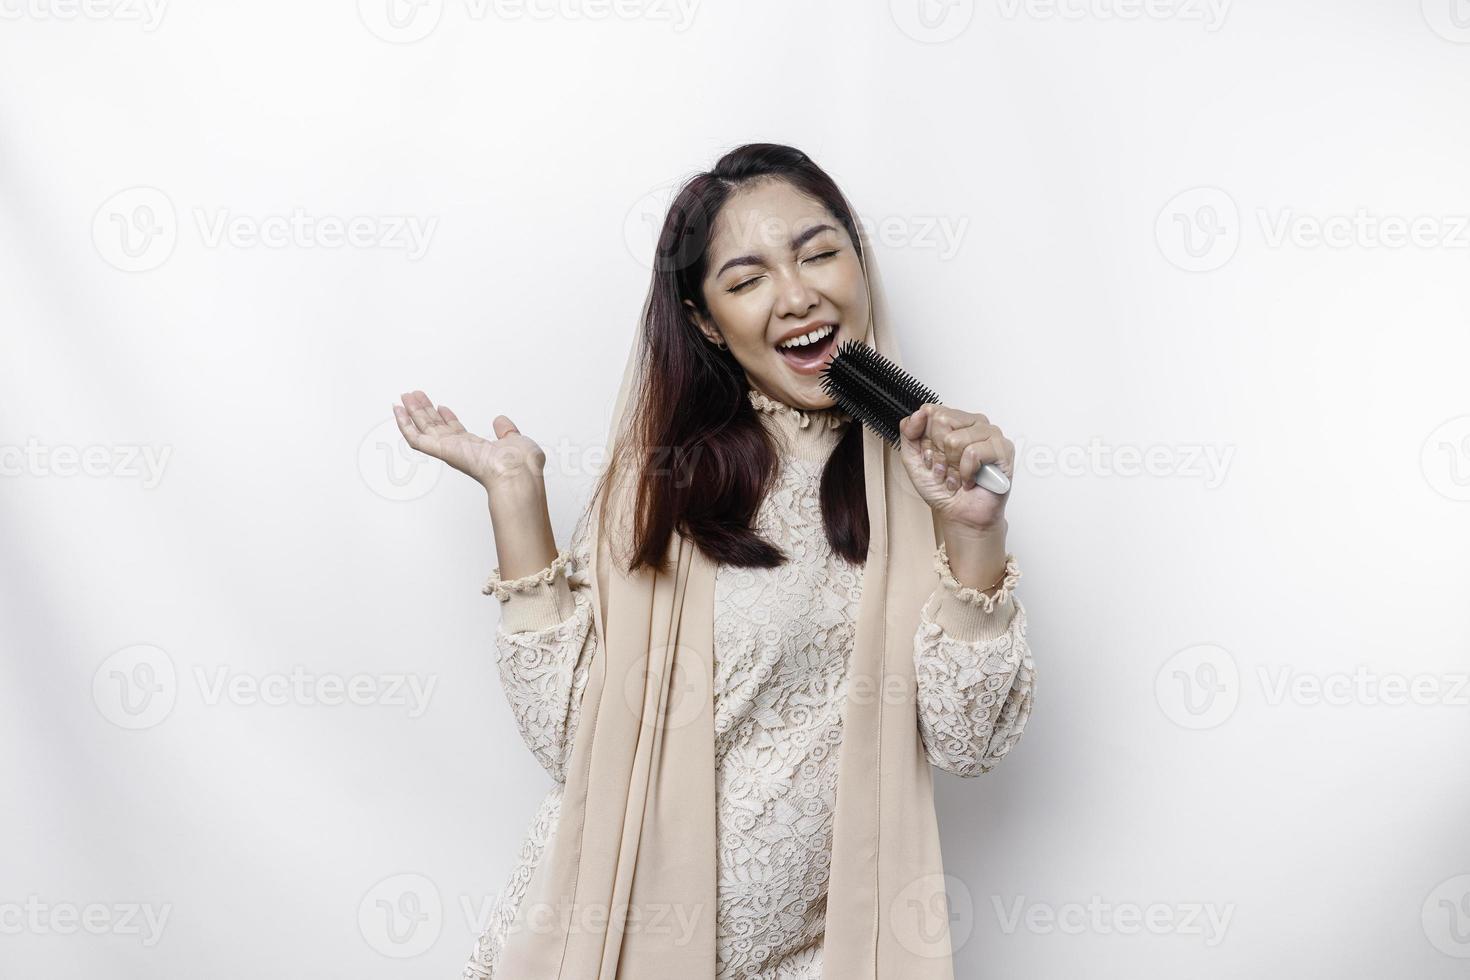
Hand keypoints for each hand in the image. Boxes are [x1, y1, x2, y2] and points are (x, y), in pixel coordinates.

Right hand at [393, 390, 546, 489]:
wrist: (517, 472)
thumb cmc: (521, 464)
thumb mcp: (515, 440)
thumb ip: (506, 431)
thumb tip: (501, 421)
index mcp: (476, 448)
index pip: (456, 432)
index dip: (446, 418)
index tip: (440, 406)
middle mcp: (459, 449)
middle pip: (436, 427)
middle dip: (425, 411)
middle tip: (414, 396)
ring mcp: (448, 450)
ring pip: (423, 429)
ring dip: (412, 412)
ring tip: (404, 396)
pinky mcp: (440, 450)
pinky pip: (415, 438)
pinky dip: (404, 424)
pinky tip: (397, 410)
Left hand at [897, 403, 1014, 532]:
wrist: (960, 514)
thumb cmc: (942, 487)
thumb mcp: (912, 458)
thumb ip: (908, 432)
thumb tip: (920, 413)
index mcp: (954, 420)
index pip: (930, 411)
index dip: (926, 440)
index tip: (932, 457)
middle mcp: (973, 422)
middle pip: (942, 421)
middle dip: (938, 453)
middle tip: (946, 468)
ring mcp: (990, 433)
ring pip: (955, 439)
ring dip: (952, 466)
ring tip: (958, 475)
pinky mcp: (1003, 449)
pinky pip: (972, 453)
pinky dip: (966, 472)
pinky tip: (971, 479)